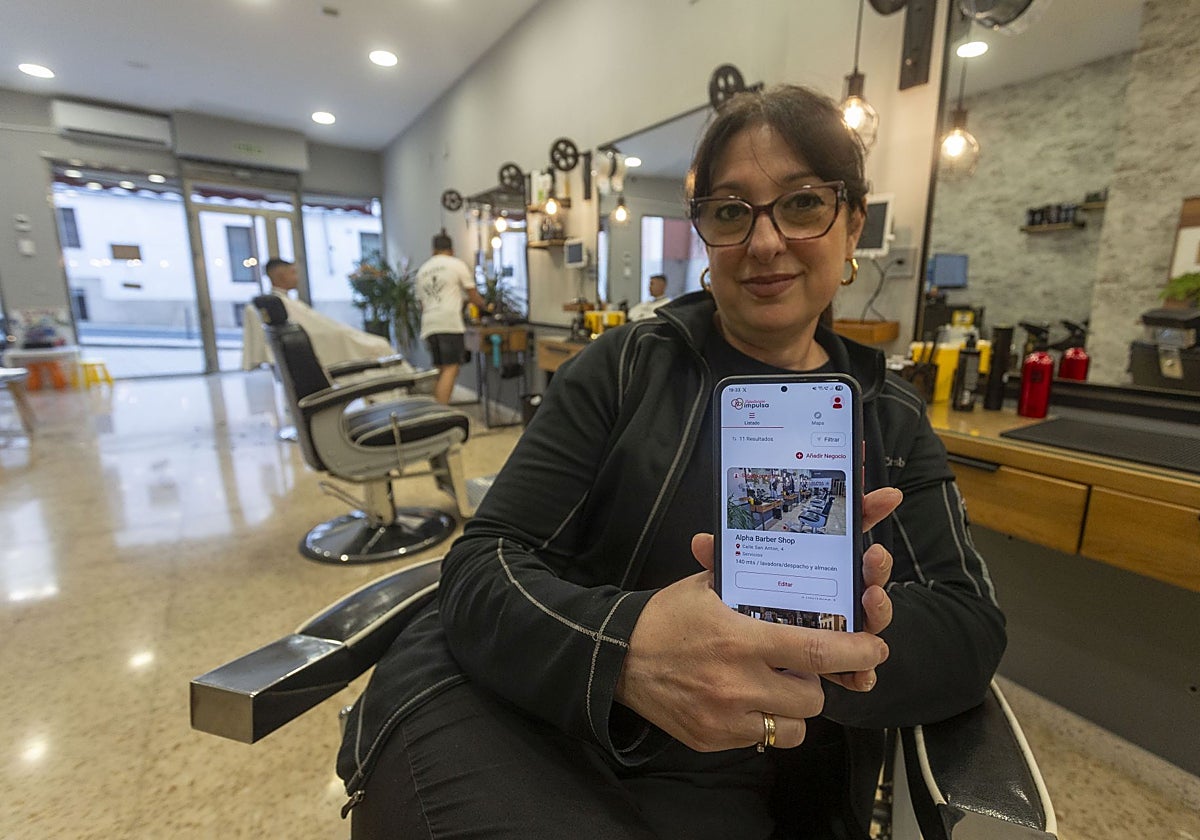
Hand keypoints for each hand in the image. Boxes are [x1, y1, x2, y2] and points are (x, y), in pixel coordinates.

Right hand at [613, 487, 900, 752]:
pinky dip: (764, 722)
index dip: (854, 652)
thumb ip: (748, 580)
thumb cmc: (665, 617)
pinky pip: (763, 738)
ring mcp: (725, 716)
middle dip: (817, 681)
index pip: (814, 650)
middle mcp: (736, 682)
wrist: (614, 656)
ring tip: (774, 684)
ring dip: (793, 705)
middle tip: (802, 664)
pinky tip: (746, 700)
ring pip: (795, 724)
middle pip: (813, 696)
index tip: (875, 648)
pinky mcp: (713, 739)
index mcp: (739, 638)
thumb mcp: (706, 588)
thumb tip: (791, 557)